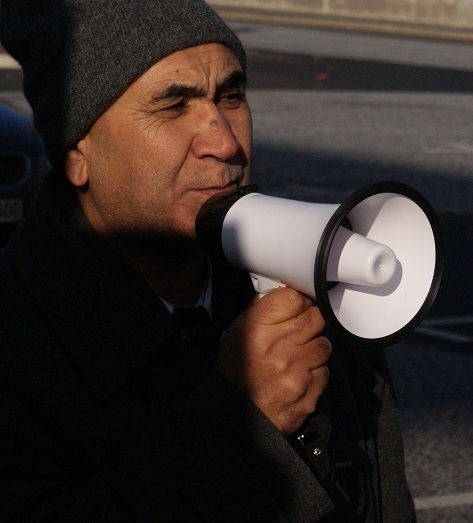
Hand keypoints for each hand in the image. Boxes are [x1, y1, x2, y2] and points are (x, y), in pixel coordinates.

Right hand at [218, 287, 330, 435]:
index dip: (299, 301)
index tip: (299, 307)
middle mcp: (277, 347)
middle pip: (315, 318)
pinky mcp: (309, 391)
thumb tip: (283, 295)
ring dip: (315, 349)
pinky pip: (325, 372)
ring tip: (299, 357)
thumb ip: (258, 313)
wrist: (235, 418)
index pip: (293, 298)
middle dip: (310, 323)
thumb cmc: (235, 373)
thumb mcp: (234, 335)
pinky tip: (300, 377)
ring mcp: (295, 370)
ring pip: (324, 345)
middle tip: (301, 332)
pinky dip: (316, 373)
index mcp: (256, 329)